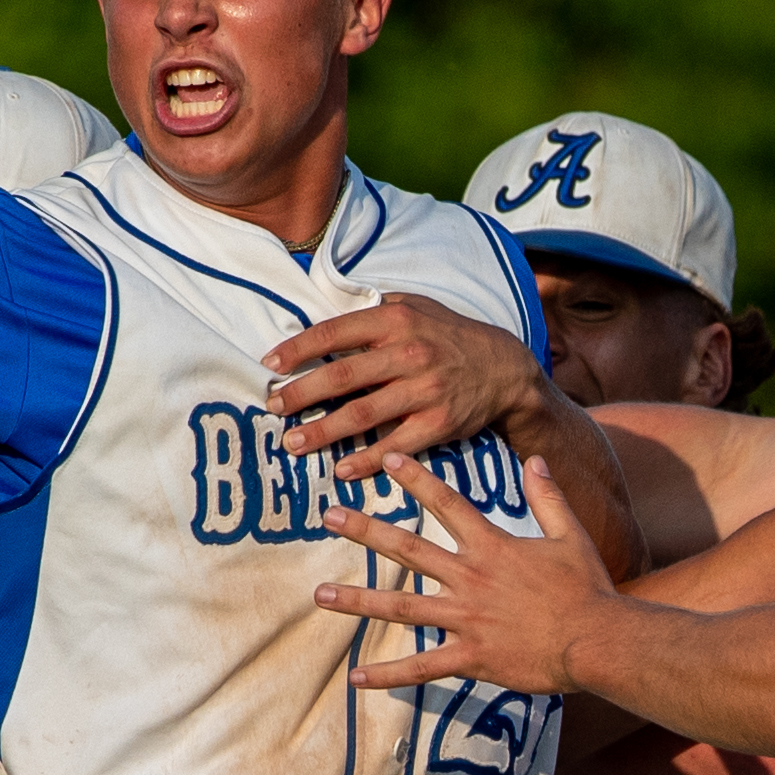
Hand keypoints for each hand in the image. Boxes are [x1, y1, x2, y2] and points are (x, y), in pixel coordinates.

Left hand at [262, 295, 547, 478]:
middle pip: (342, 377)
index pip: (335, 332)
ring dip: (323, 432)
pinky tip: (341, 469)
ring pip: (363, 415)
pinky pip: (395, 446)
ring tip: (293, 444)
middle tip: (273, 408)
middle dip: (301, 395)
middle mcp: (409, 353)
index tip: (270, 364)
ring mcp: (424, 391)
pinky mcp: (438, 423)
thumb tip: (324, 315)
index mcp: (396, 320)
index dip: (298, 349)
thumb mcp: (416, 306)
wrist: (504, 368)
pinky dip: (367, 460)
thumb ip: (374, 309)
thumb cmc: (448, 335)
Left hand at [317, 455, 619, 691]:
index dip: (416, 479)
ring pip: (401, 608)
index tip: (387, 460)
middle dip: (366, 530)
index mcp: (492, 547)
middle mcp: (470, 579)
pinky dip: (387, 675)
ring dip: (358, 600)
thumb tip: (535, 461)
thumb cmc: (588, 589)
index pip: (447, 504)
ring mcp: (466, 619)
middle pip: (408, 550)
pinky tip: (356, 677)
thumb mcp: (570, 535)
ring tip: (320, 595)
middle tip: (329, 515)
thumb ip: (549, 498)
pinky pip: (420, 668)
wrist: (597, 640)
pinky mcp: (470, 656)